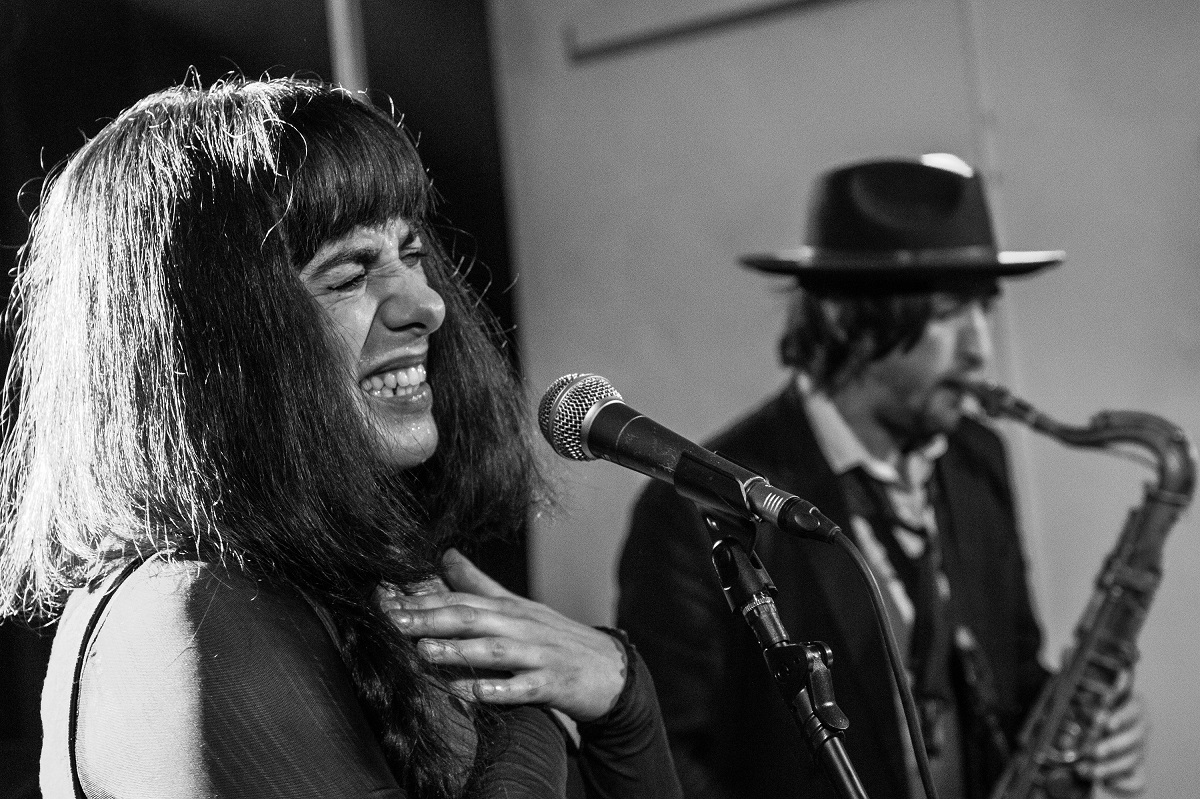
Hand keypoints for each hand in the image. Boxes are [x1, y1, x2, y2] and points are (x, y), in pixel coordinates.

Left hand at [377, 548, 627, 721]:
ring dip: (459, 651)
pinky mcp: (552, 684)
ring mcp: (538, 655)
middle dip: (430, 620)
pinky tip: (476, 693)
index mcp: (509, 609)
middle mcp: (521, 627)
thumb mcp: (519, 606)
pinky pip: (524, 688)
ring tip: (426, 652)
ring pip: (494, 651)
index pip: (460, 599)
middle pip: (472, 619)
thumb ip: (479, 584)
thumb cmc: (556, 638)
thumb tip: (446, 554)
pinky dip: (500, 690)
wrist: (610, 669)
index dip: (423, 601)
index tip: (386, 603)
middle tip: (394, 624)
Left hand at [1076, 674, 1147, 796]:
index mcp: (1130, 703)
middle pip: (1134, 733)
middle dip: (1112, 742)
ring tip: (1086, 767)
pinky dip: (1118, 781)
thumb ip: (1075, 671)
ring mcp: (1139, 748)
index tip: (1104, 710)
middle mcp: (1138, 726)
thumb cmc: (1090, 714)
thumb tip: (1068, 649)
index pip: (1132, 701)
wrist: (1092, 745)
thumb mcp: (1079, 693)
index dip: (1120, 707)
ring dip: (1108, 764)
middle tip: (1091, 748)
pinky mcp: (1136, 770)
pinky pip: (1134, 779)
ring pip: (1131, 757)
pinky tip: (1102, 780)